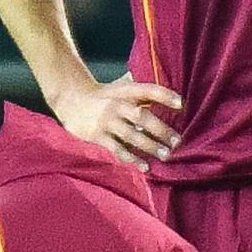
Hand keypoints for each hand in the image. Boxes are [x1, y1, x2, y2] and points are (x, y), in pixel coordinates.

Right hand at [50, 73, 182, 166]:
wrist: (71, 99)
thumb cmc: (103, 95)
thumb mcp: (120, 87)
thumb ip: (141, 89)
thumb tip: (166, 84)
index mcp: (125, 91)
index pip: (148, 90)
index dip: (165, 96)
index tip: (181, 104)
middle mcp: (117, 105)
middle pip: (142, 116)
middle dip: (161, 129)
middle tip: (177, 141)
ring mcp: (106, 121)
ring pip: (132, 135)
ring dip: (150, 146)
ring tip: (166, 155)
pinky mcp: (97, 136)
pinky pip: (118, 149)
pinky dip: (132, 159)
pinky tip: (145, 167)